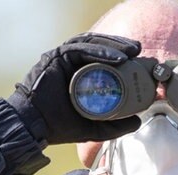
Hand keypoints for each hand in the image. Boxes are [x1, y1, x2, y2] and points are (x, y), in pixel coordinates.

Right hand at [7, 33, 142, 144]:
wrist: (35, 128)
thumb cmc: (61, 126)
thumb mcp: (96, 128)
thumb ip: (116, 125)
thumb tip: (138, 122)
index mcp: (82, 75)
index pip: (104, 60)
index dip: (123, 58)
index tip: (142, 62)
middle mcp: (73, 64)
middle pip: (100, 47)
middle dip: (121, 47)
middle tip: (139, 51)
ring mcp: (64, 58)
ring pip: (92, 44)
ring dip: (113, 46)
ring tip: (131, 52)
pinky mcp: (56, 56)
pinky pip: (80, 49)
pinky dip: (100, 51)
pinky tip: (117, 58)